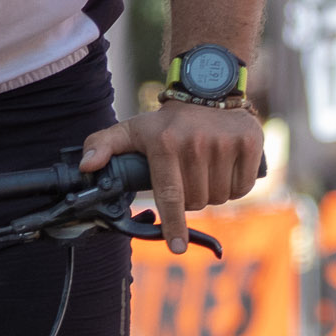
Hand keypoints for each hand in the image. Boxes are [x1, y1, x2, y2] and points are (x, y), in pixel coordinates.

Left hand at [79, 101, 265, 252]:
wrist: (207, 87)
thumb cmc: (167, 121)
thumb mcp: (132, 130)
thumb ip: (103, 145)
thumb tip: (86, 166)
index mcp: (165, 143)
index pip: (170, 194)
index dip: (174, 225)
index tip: (177, 247)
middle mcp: (196, 143)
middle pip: (196, 201)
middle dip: (191, 199)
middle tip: (187, 177)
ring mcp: (225, 142)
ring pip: (220, 197)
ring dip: (213, 194)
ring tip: (205, 170)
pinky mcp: (249, 143)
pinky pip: (242, 187)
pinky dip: (234, 187)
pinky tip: (225, 168)